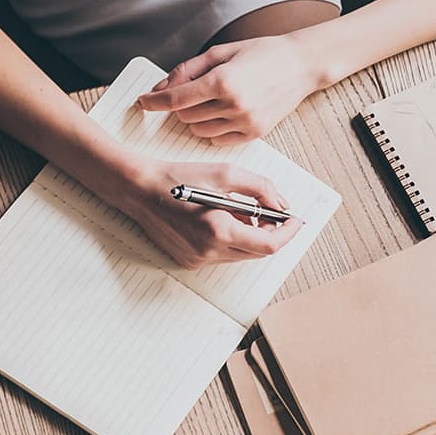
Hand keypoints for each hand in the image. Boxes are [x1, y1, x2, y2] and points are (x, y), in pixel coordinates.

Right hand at [109, 159, 300, 269]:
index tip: (295, 220)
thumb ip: (261, 188)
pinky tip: (223, 220)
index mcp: (219, 231)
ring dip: (251, 236)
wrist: (140, 190)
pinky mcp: (189, 261)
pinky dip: (232, 240)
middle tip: (273, 212)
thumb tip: (282, 204)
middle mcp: (208, 252)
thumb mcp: (226, 173)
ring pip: (241, 254)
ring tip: (244, 213)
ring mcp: (197, 260)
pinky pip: (223, 255)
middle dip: (271, 233)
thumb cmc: (181, 177)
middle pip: (257, 252)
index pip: (269, 245)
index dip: (287, 233)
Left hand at [135, 34, 324, 144]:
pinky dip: (212, 128)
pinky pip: (218, 139)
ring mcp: (245, 121)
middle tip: (191, 91)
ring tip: (211, 101)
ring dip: (196, 118)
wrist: (301, 65)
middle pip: (184, 116)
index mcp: (222, 81)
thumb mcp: (221, 52)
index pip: (175, 99)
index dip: (153, 102)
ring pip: (198, 130)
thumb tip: (160, 88)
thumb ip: (187, 70)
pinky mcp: (254, 133)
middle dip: (181, 105)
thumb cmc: (263, 53)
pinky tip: (223, 112)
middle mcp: (233, 104)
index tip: (142, 101)